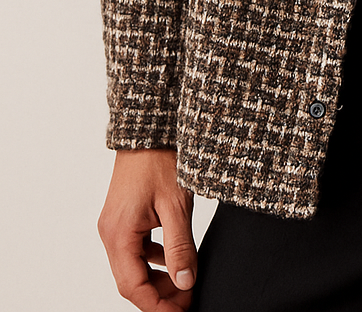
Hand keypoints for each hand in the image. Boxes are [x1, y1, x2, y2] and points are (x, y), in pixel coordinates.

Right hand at [97, 148, 197, 310]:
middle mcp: (111, 233)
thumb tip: (184, 282)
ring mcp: (115, 224)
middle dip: (159, 294)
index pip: (132, 286)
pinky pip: (136, 248)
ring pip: (134, 265)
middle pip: (131, 279)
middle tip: (187, 299)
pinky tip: (173, 258)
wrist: (149, 130)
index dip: (157, 305)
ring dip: (157, 278)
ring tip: (185, 282)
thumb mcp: (176, 206)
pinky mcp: (124, 216)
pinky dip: (154, 258)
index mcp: (119, 234)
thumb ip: (180, 247)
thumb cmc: (160, 160)